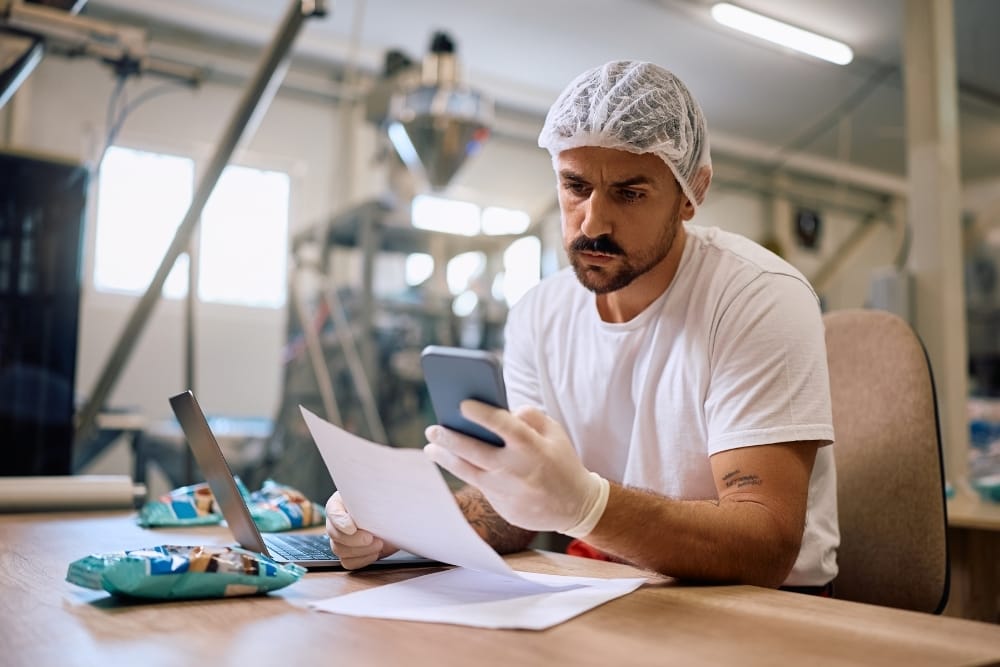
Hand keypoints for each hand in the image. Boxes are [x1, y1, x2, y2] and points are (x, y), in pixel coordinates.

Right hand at [324, 491, 398, 568]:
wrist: (394, 520)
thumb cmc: (384, 503)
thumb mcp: (378, 495)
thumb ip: (373, 495)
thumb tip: (375, 490)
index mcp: (340, 503)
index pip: (333, 511)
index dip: (340, 521)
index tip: (352, 528)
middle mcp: (337, 522)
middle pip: (334, 534)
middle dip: (354, 539)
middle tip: (371, 538)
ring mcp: (340, 539)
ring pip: (339, 550)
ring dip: (361, 550)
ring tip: (379, 544)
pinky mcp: (349, 554)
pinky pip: (348, 562)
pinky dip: (362, 560)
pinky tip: (375, 553)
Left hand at [424, 401, 604, 533]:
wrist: (576, 507)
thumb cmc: (562, 462)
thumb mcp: (556, 433)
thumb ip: (531, 417)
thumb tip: (506, 411)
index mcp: (530, 446)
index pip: (499, 423)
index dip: (479, 412)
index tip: (462, 404)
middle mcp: (514, 469)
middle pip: (472, 450)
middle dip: (448, 437)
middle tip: (432, 429)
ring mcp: (506, 491)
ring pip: (467, 472)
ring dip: (445, 458)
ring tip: (431, 448)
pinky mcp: (502, 508)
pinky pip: (480, 487)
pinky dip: (467, 473)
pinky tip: (454, 463)